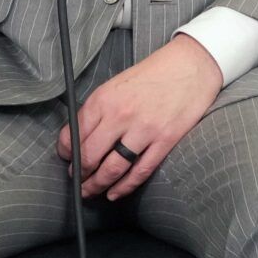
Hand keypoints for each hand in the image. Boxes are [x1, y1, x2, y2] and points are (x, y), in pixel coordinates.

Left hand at [56, 34, 222, 199]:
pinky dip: (125, 187)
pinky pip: (140, 171)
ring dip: (97, 185)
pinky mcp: (165, 139)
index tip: (67, 160)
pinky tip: (115, 193)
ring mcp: (144, 129)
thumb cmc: (154, 72)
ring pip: (112, 169)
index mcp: (104, 98)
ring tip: (91, 192)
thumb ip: (99, 109)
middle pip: (88, 156)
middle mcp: (120, 115)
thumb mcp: (117, 84)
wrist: (192, 64)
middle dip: (79, 175)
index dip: (66, 153)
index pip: (74, 134)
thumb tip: (80, 136)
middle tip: (77, 181)